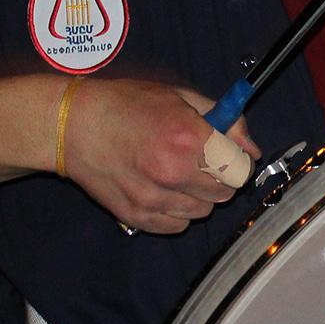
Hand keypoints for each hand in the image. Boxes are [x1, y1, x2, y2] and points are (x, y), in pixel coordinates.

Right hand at [57, 79, 260, 234]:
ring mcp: (153, 198)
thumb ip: (224, 122)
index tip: (229, 156)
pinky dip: (176, 212)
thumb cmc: (126, 105)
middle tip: (200, 162)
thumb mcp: (179, 97)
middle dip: (219, 178)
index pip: (240, 169)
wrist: (73, 126)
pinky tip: (162, 189)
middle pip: (225, 193)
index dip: (238, 162)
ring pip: (203, 211)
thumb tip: (251, 149)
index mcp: (188, 137)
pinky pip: (178, 225)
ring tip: (176, 174)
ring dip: (198, 196)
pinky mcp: (137, 217)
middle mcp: (173, 171)